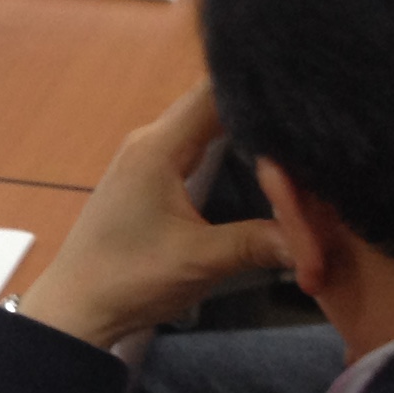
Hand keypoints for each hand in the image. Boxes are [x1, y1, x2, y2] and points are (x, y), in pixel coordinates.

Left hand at [19, 84, 293, 351]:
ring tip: (297, 131)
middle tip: (311, 114)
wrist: (77, 307)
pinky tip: (262, 161)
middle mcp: (150, 140)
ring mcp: (147, 157)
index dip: (257, 85)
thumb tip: (316, 241)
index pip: (213, 91)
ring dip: (244, 128)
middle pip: (212, 104)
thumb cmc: (130, 278)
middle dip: (260, 107)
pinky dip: (228, 148)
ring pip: (205, 125)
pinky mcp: (149, 177)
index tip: (302, 90)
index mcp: (157, 146)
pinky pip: (195, 146)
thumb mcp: (201, 261)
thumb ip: (260, 243)